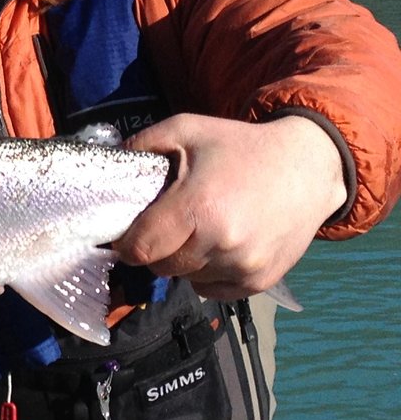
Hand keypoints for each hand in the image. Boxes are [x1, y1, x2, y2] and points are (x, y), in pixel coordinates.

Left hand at [115, 114, 346, 300]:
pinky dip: (208, 274)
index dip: (128, 242)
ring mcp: (244, 266)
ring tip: (201, 229)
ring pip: (187, 279)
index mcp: (198, 207)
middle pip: (161, 266)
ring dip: (185, 260)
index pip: (140, 248)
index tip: (131, 230)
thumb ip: (142, 145)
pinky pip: (213, 290)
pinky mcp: (260, 281)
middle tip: (170, 224)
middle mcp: (222, 243)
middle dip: (157, 248)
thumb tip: (110, 166)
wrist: (308, 167)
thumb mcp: (187, 129)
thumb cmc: (240, 146)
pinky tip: (220, 245)